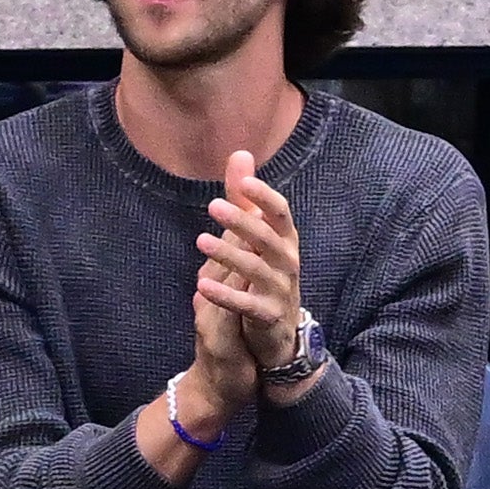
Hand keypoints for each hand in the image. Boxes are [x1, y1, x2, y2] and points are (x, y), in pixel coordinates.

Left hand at [193, 151, 303, 383]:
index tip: (244, 184)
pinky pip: (248, 305)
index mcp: (285, 241)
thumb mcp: (257, 236)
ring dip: (229, 255)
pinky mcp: (270, 316)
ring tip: (201, 241)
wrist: (279, 334)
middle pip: (267, 238)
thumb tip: (241, 154)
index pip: (280, 214)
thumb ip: (246, 198)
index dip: (265, 198)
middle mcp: (288, 263)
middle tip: (213, 206)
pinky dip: (225, 296)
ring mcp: (281, 290)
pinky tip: (201, 286)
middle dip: (242, 222)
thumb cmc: (266, 275)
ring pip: (257, 269)